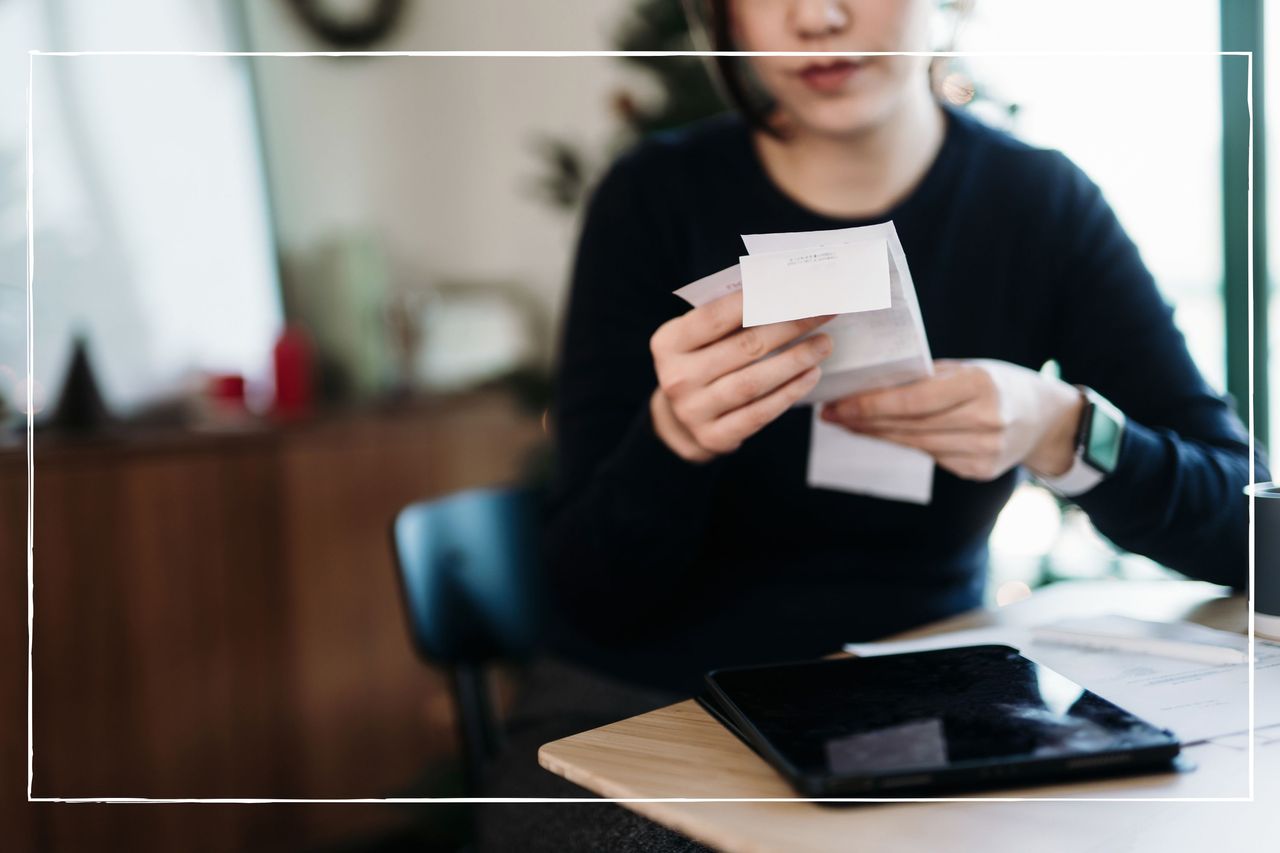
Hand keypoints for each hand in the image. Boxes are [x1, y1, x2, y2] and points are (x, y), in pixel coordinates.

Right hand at [650, 291, 833, 461]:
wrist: (680, 417)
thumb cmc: (700, 362)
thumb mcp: (699, 336)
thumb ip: (728, 316)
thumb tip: (781, 291)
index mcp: (669, 343)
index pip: (714, 317)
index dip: (756, 300)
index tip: (793, 289)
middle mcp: (676, 378)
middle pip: (743, 348)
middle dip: (789, 327)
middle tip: (822, 313)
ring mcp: (693, 411)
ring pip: (753, 382)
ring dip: (795, 361)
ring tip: (823, 344)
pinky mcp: (713, 436)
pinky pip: (759, 413)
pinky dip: (789, 392)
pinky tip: (811, 374)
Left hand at [820, 359, 1083, 481]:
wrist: (1048, 420)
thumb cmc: (999, 384)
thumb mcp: (969, 369)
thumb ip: (928, 378)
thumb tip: (871, 386)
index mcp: (980, 385)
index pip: (913, 400)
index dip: (871, 405)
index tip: (837, 404)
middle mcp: (984, 421)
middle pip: (908, 426)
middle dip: (864, 421)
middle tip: (830, 414)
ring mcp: (983, 452)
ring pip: (914, 445)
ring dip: (876, 435)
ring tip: (847, 424)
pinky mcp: (978, 471)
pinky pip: (930, 457)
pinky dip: (904, 445)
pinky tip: (881, 436)